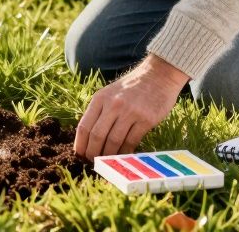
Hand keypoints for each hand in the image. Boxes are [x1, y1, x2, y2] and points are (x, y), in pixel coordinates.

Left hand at [74, 54, 189, 158]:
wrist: (158, 75)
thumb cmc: (132, 87)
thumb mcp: (110, 93)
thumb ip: (100, 111)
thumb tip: (89, 138)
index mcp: (100, 98)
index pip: (84, 126)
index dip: (81, 144)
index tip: (80, 155)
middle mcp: (113, 105)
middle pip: (97, 136)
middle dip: (93, 153)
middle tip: (93, 162)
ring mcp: (130, 112)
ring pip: (114, 141)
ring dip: (109, 155)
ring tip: (108, 162)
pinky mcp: (146, 119)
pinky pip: (131, 141)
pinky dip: (126, 152)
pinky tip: (124, 156)